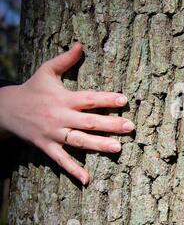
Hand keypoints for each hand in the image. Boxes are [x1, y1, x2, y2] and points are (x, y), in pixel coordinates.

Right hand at [0, 43, 134, 184]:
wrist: (4, 109)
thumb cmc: (32, 89)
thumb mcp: (46, 70)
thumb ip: (65, 59)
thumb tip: (80, 44)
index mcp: (63, 98)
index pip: (89, 98)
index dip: (107, 99)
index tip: (125, 100)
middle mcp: (60, 116)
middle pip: (88, 121)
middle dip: (110, 124)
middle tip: (130, 127)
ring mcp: (53, 133)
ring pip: (78, 141)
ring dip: (98, 145)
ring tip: (118, 148)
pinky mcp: (46, 146)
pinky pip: (61, 160)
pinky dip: (73, 170)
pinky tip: (87, 180)